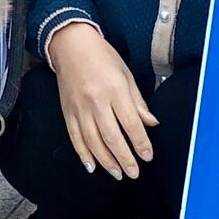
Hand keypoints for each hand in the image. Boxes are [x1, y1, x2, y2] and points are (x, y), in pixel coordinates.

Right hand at [49, 23, 157, 179]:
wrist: (71, 45)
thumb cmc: (101, 57)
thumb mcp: (126, 74)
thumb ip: (138, 102)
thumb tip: (151, 123)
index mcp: (115, 90)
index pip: (131, 123)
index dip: (140, 143)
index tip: (147, 156)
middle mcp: (96, 101)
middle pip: (112, 137)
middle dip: (125, 158)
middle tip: (134, 172)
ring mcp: (80, 109)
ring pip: (93, 142)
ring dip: (106, 161)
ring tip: (117, 173)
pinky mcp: (67, 112)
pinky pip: (75, 138)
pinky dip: (83, 154)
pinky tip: (92, 166)